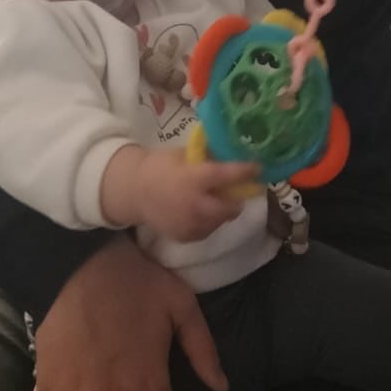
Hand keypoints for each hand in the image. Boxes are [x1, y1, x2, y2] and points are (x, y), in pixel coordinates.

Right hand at [101, 145, 258, 240]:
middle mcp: (195, 205)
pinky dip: (207, 222)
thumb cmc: (158, 168)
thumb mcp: (183, 155)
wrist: (133, 192)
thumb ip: (206, 158)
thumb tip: (230, 154)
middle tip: (235, 194)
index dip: (245, 171)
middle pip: (230, 209)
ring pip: (219, 221)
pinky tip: (198, 212)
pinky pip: (206, 230)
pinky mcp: (185, 236)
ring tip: (212, 202)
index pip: (227, 175)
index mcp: (194, 179)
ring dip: (221, 212)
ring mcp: (190, 224)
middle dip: (236, 202)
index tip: (257, 168)